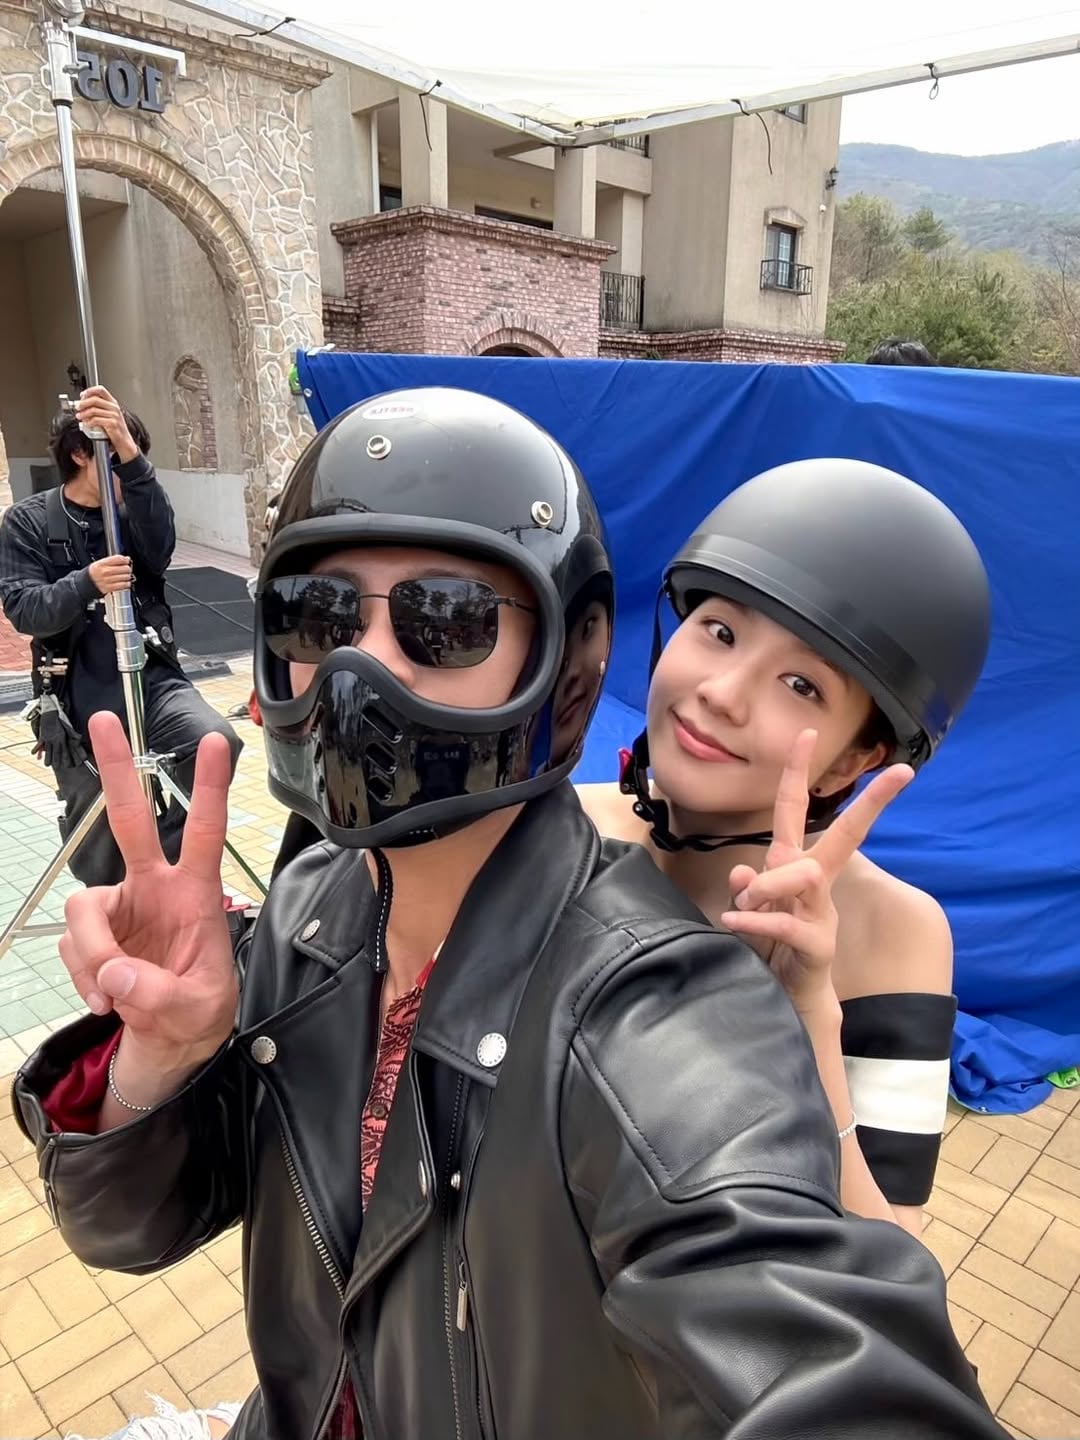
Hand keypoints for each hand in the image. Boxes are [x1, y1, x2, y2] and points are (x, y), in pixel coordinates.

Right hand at [59, 712, 238, 1071]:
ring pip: (84, 908)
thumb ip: (158, 994)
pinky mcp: (93, 934)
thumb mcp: (196, 1009)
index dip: (209, 789)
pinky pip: (72, 946)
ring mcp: (120, 908)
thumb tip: (114, 971)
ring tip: (114, 992)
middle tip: (106, 719)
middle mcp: (154, 887)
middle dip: (118, 769)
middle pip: (131, 820)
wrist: (169, 1041)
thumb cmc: (198, 1011)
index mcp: (196, 893)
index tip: (216, 742)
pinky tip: (106, 999)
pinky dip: (83, 975)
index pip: (206, 832)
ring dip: (91, 953)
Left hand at [75, 386, 137, 462]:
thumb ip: (98, 408)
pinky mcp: (112, 424)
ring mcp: (114, 415)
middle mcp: (114, 407)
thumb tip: (83, 404)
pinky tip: (86, 424)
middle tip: (77, 407)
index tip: (82, 396)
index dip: (89, 391)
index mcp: (113, 403)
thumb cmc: (115, 429)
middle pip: (95, 399)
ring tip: (79, 417)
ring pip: (94, 410)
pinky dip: (88, 422)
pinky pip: (96, 420)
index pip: (100, 390)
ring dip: (83, 414)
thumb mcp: (108, 415)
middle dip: (83, 403)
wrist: (124, 442)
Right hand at [88, 554, 133, 594]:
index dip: (125, 560)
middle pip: (124, 568)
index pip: (118, 559)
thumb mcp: (101, 563)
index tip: (127, 561)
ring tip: (125, 576)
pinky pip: (123, 585)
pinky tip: (124, 582)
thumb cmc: (95, 572)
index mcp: (101, 564)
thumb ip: (113, 560)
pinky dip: (126, 584)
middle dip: (127, 569)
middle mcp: (104, 572)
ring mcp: (107, 581)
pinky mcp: (110, 588)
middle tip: (126, 570)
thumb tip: (126, 558)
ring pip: (126, 577)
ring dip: (127, 576)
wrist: (87, 584)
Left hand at [721, 729, 912, 1013]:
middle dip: (873, 804)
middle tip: (903, 774)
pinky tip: (734, 920)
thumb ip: (747, 887)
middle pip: (846, 835)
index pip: (797, 809)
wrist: (788, 1000)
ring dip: (770, 883)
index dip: (799, 771)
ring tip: (744, 899)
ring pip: (806, 877)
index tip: (808, 732)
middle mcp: (815, 883)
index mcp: (796, 865)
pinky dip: (757, 920)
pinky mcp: (817, 946)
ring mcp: (821, 913)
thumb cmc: (771, 948)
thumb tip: (741, 871)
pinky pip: (787, 924)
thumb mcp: (750, 911)